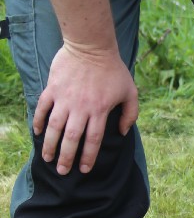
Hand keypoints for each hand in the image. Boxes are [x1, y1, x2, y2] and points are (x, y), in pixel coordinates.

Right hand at [33, 44, 137, 174]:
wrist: (91, 45)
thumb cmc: (113, 69)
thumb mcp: (131, 91)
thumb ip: (130, 114)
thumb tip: (124, 133)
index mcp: (100, 110)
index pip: (93, 140)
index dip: (88, 157)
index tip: (84, 169)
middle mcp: (81, 107)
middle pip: (71, 139)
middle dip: (66, 157)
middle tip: (62, 171)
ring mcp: (65, 98)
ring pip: (54, 127)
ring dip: (50, 145)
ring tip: (48, 158)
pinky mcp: (53, 88)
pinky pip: (42, 108)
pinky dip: (39, 121)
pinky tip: (38, 132)